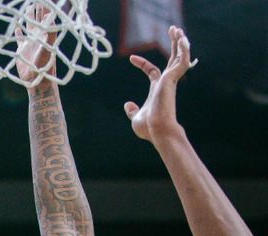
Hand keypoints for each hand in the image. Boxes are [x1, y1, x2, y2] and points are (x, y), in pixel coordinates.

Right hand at [15, 3, 57, 89]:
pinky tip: (17, 27)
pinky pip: (19, 38)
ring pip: (28, 25)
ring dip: (28, 16)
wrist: (37, 81)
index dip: (44, 5)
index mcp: (44, 34)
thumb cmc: (45, 66)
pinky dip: (18, 32)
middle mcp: (38, 36)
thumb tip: (51, 16)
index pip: (45, 15)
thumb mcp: (48, 48)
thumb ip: (50, 33)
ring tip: (28, 6)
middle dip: (37, 7)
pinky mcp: (22, 50)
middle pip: (37, 17)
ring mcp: (29, 42)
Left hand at [124, 26, 195, 143]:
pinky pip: (182, 61)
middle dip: (173, 45)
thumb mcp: (136, 118)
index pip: (152, 72)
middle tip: (172, 30)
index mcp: (157, 90)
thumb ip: (132, 111)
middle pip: (171, 59)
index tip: (131, 58)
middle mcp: (166, 84)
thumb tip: (127, 104)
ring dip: (179, 42)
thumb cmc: (149, 128)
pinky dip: (183, 50)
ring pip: (178, 57)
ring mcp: (170, 81)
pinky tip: (182, 39)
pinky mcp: (172, 80)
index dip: (142, 64)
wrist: (157, 130)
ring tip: (176, 28)